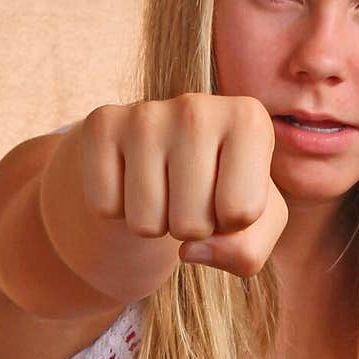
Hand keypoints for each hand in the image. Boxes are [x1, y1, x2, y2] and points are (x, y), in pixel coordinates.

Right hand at [79, 94, 288, 277]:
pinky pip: (105, 207)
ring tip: (164, 189)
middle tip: (190, 196)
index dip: (231, 223)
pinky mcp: (102, 125)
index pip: (241, 212)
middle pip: (192, 223)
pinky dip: (118, 210)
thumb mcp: (257, 223)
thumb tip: (189, 251)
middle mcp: (198, 107)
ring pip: (145, 223)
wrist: (162, 151)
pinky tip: (132, 180)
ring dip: (155, 223)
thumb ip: (247, 251)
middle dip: (192, 228)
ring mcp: (145, 113)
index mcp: (250, 120)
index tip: (226, 194)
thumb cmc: (222, 188)